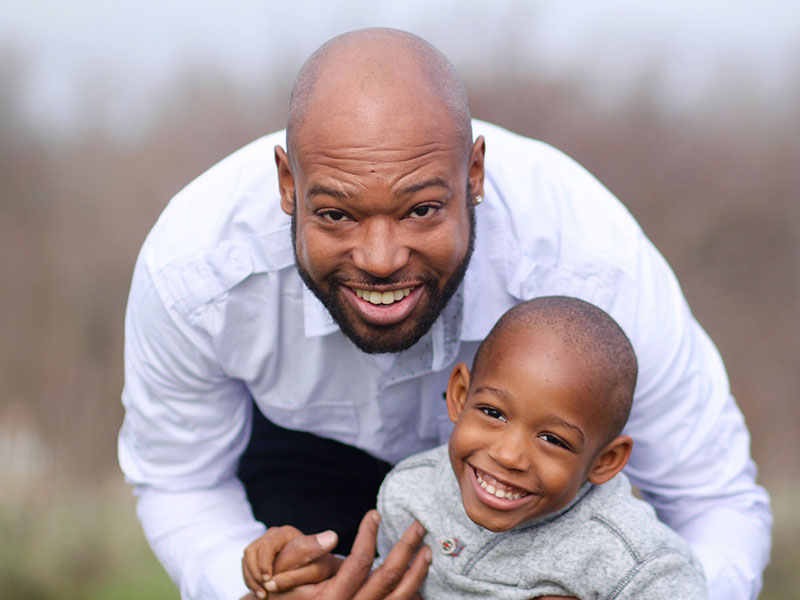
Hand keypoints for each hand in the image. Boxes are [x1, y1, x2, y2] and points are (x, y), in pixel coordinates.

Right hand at [243, 525, 340, 597]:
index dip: (264, 565)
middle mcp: (274, 534)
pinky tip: (260, 591)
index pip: (267, 546)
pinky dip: (250, 578)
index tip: (268, 582)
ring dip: (251, 578)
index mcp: (287, 533)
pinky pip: (246, 564)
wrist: (316, 569)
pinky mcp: (259, 552)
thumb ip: (317, 554)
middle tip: (264, 593)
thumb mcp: (318, 563)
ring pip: (247, 557)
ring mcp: (265, 542)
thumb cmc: (318, 568)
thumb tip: (333, 536)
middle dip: (255, 574)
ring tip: (262, 595)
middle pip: (252, 551)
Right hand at [266, 510, 430, 598]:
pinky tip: (419, 581)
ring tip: (426, 550)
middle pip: (387, 577)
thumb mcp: (285, 572)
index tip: (374, 514)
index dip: (368, 535)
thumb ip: (304, 553)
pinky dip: (412, 596)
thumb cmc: (282, 592)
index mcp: (330, 598)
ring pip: (399, 597)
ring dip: (417, 572)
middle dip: (406, 548)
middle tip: (419, 526)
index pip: (359, 561)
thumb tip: (333, 537)